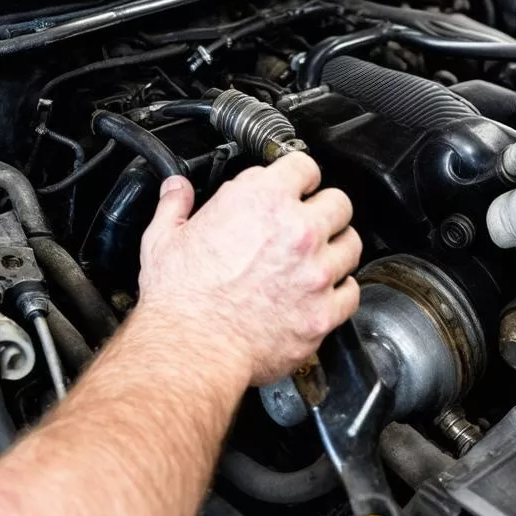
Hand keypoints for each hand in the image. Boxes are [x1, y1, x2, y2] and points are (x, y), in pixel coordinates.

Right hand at [137, 154, 361, 385]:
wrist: (192, 348)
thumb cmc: (179, 298)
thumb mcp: (164, 238)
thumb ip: (175, 206)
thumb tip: (176, 189)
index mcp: (262, 202)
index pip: (304, 166)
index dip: (298, 176)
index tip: (296, 186)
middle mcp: (297, 232)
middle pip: (339, 203)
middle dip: (324, 209)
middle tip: (308, 223)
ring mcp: (316, 272)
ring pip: (351, 245)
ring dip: (336, 248)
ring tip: (317, 258)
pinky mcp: (324, 311)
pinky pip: (352, 291)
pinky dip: (341, 291)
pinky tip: (324, 292)